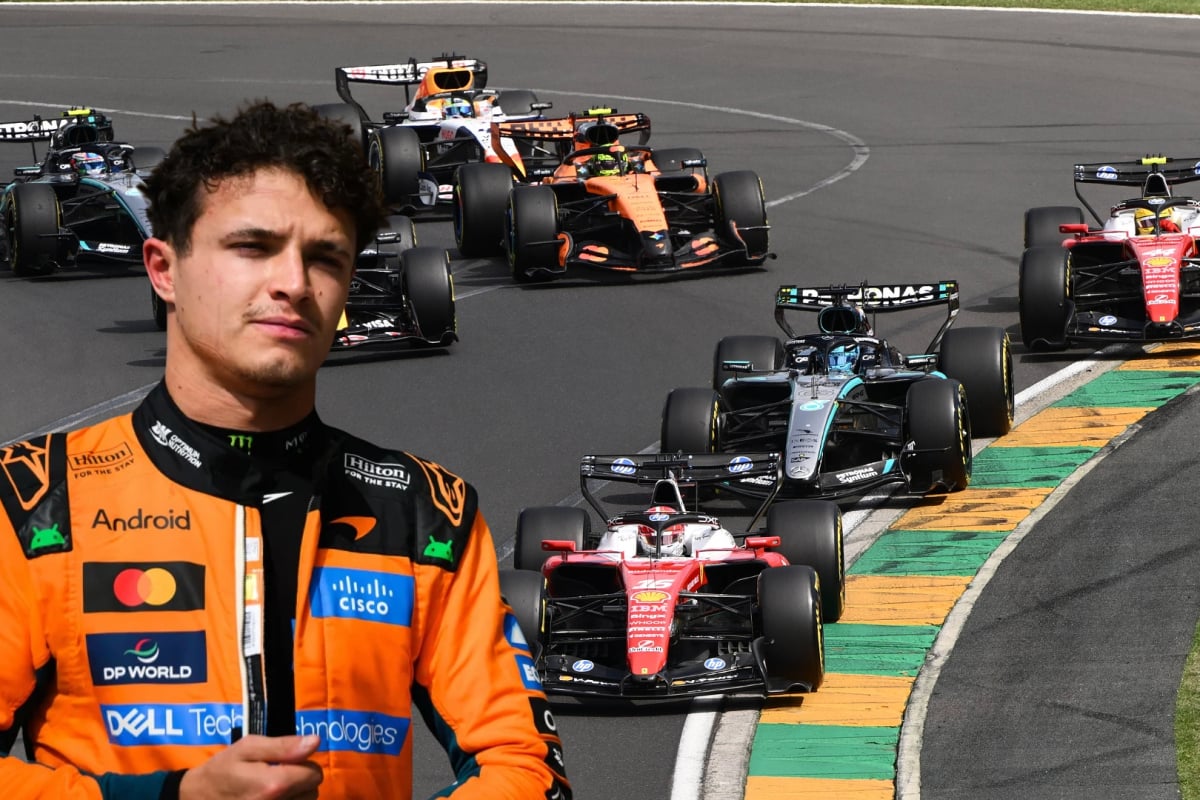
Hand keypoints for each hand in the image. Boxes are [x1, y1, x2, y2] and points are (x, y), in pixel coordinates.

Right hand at [179, 734, 323, 799]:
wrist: (196, 799)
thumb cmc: (222, 770)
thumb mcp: (248, 748)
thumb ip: (283, 746)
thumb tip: (315, 741)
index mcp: (274, 785)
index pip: (314, 774)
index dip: (304, 764)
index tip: (287, 762)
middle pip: (312, 791)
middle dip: (300, 780)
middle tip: (277, 774)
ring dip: (295, 795)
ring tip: (272, 789)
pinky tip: (271, 798)